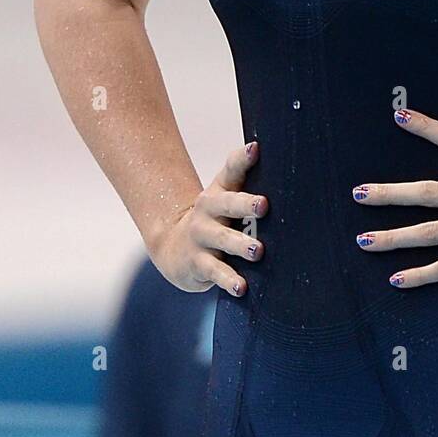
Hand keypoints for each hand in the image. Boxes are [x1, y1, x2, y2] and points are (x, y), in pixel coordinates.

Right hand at [147, 140, 267, 295]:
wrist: (173, 247)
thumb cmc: (213, 217)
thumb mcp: (224, 194)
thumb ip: (241, 174)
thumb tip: (261, 148)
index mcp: (219, 192)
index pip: (231, 171)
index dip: (242, 159)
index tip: (255, 149)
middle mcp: (208, 212)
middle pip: (227, 205)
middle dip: (246, 205)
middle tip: (264, 205)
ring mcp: (202, 238)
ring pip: (222, 240)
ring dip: (240, 245)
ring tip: (258, 251)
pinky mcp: (199, 264)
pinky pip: (216, 272)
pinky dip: (229, 280)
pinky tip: (242, 287)